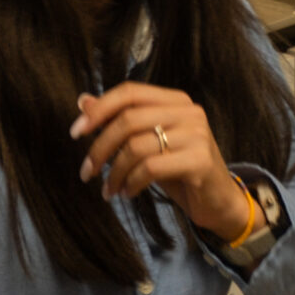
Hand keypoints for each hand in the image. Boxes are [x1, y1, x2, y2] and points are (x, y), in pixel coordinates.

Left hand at [71, 83, 249, 244]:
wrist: (219, 202)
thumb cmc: (180, 170)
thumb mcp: (147, 144)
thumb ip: (119, 121)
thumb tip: (83, 101)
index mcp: (174, 100)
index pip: (129, 92)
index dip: (99, 109)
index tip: (76, 133)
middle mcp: (188, 111)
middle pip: (129, 119)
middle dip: (100, 147)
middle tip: (86, 172)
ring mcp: (197, 134)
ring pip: (137, 146)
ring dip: (114, 172)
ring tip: (109, 190)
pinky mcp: (200, 160)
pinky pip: (151, 167)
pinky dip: (132, 182)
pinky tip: (127, 193)